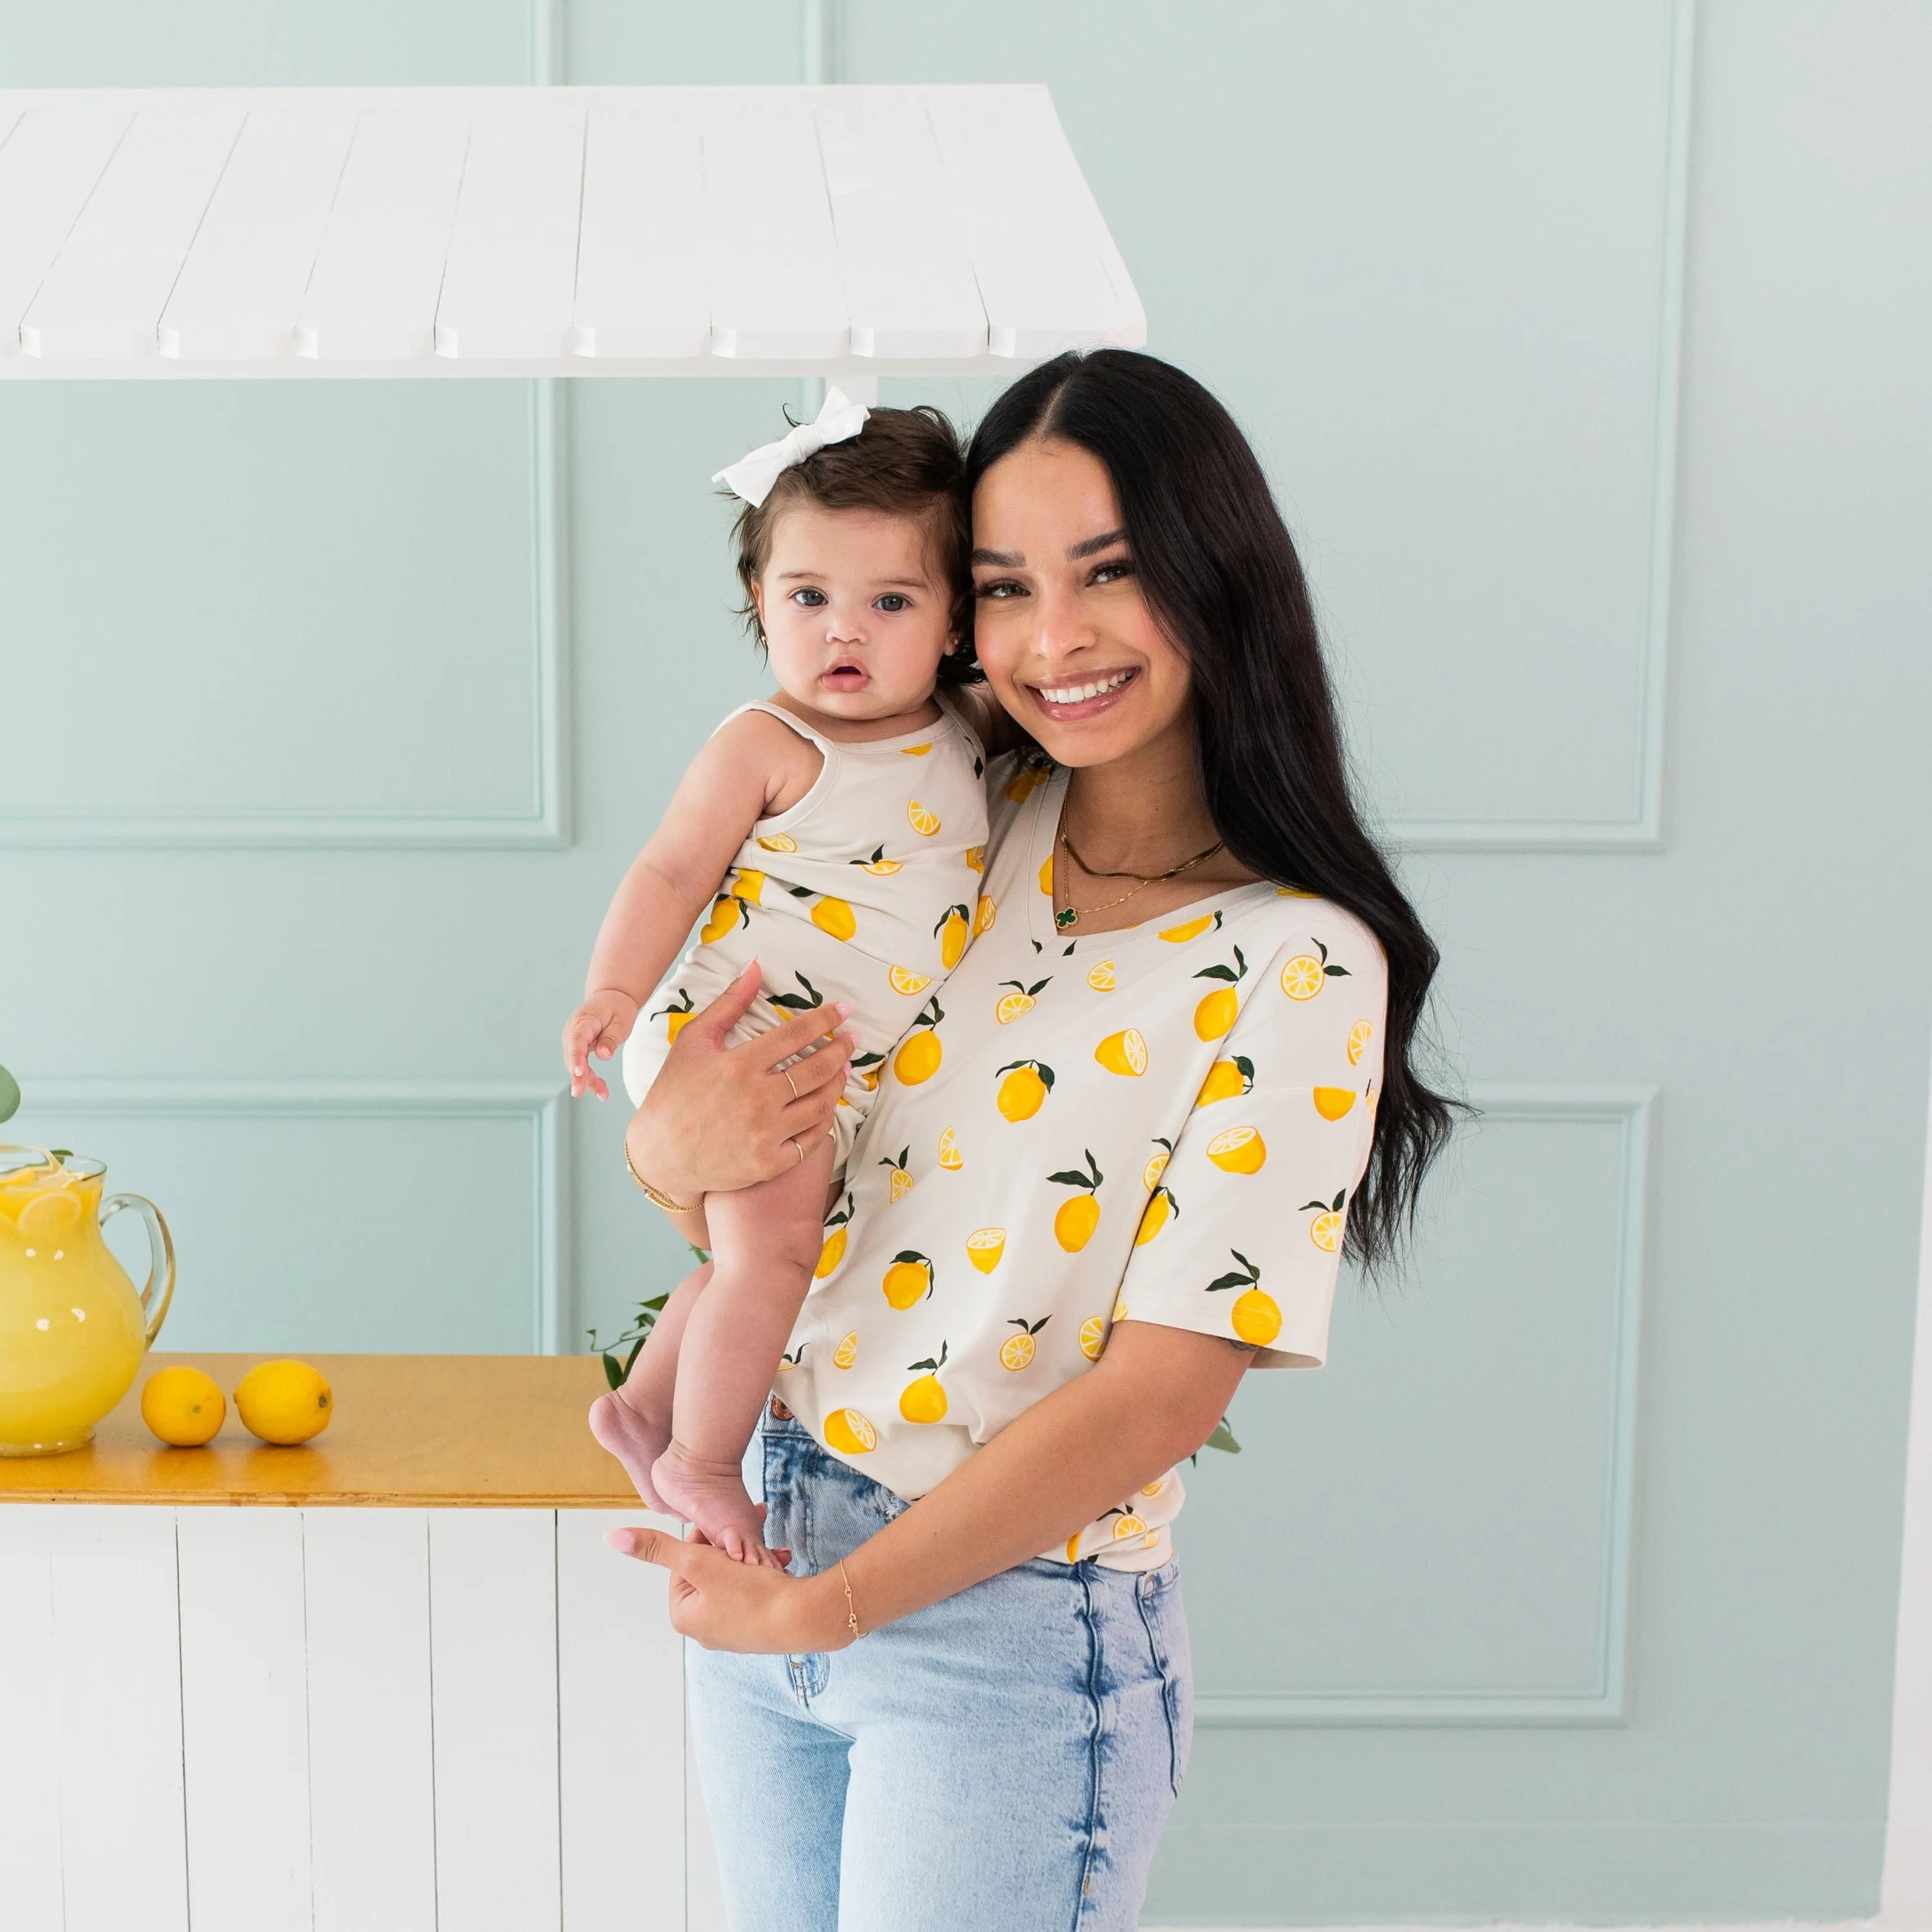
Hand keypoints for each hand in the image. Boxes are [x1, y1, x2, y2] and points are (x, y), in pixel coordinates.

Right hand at [564, 988, 640, 1099]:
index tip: (578, 1072)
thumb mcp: (621, 1020)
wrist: (611, 997)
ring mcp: (573, 1039)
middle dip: (577, 1075)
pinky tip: (601, 1089)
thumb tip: (603, 1055)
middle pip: (572, 1055)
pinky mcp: (577, 1046)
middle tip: (579, 1092)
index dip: (576, 1057)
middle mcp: (573, 1030)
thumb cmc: (617, 1007)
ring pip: (575, 1063)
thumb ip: (611, 1038)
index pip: (577, 1040)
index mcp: (584, 1020)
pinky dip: (588, 1077)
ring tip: (602, 1094)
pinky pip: (580, 1064)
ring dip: (585, 1080)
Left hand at [607, 1519, 851, 1653]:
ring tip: (771, 1552)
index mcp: (683, 1615)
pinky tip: (780, 1564)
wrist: (803, 1620)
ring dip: (752, 1557)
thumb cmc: (750, 1594)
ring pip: (735, 1577)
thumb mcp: (700, 1563)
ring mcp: (731, 1631)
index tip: (728, 1524)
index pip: (685, 1560)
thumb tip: (612, 1537)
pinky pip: (753, 1591)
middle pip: (710, 1568)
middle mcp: (703, 1628)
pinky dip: (764, 1574)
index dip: (708, 1537)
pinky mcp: (756, 1628)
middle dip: (733, 1546)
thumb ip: (659, 1547)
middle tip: (752, 1530)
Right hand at [625, 961, 854, 1200]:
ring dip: (838, 1083)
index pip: (796, 1034)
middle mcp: (756, 1100)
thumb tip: (756, 966)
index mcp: (739, 1065)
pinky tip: (826, 1105)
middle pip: (817, 1069)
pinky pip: (812, 1139)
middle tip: (852, 1040)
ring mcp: (765, 1135)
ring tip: (842, 1069)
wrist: (660, 1155)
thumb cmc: (674, 1092)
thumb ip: (729, 1003)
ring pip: (821, 1104)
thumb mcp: (694, 1041)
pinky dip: (825, 1120)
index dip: (826, 1018)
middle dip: (841, 1049)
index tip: (844, 1009)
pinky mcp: (769, 1164)